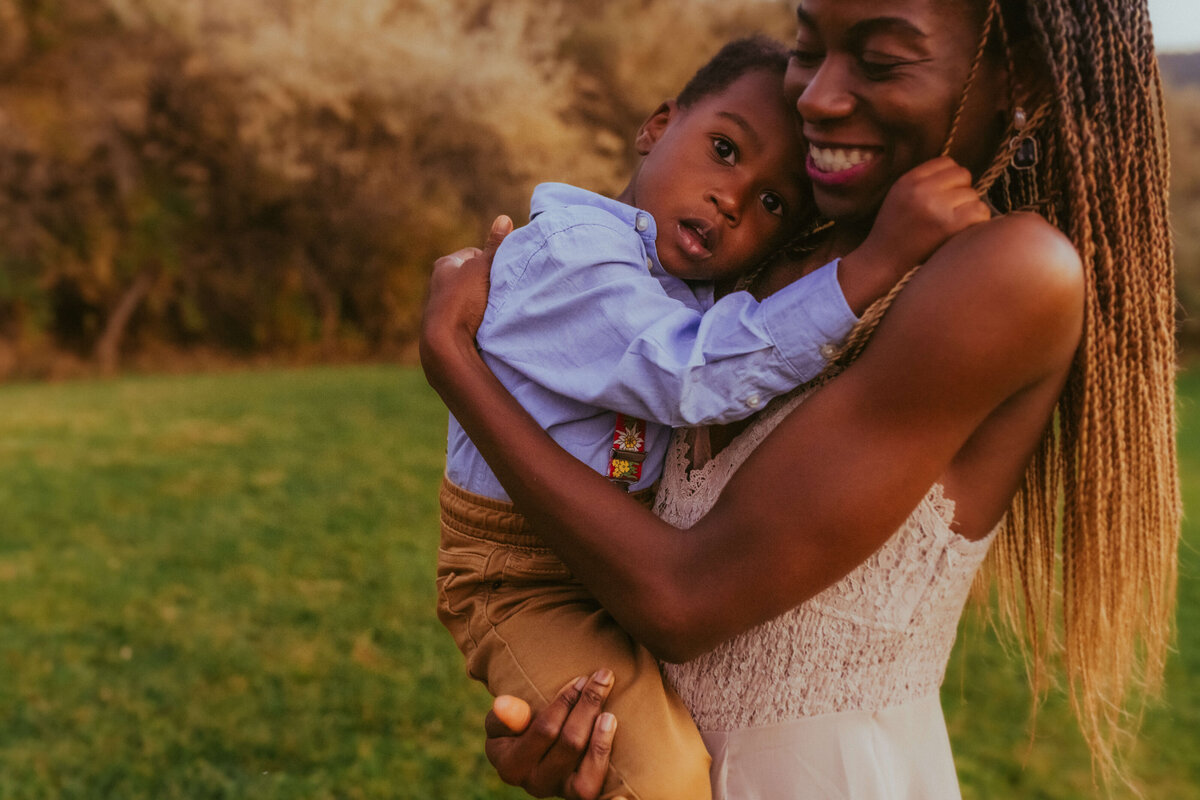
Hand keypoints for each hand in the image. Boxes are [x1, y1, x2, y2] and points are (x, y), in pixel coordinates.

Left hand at [419, 215, 511, 381]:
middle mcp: (439, 283)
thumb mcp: (482, 269)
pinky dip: (479, 317)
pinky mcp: (448, 326)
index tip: (502, 270)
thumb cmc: (462, 301)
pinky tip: (488, 323)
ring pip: (472, 297)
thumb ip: (495, 247)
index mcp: (444, 265)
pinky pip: (469, 315)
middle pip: (473, 276)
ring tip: (497, 307)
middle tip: (503, 288)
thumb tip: (503, 218)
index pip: (474, 253)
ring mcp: (443, 306)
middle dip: (488, 281)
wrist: (445, 344)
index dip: (491, 260)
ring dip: (484, 301)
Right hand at [484, 670, 623, 799]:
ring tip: (610, 715)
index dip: (565, 702)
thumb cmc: (517, 729)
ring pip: (586, 774)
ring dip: (601, 742)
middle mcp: (535, 784)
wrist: (531, 752)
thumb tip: (503, 704)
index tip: (580, 679)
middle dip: (588, 707)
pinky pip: (596, 796)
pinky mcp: (580, 795)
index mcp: (511, 765)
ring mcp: (560, 792)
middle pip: (570, 744)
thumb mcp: (502, 721)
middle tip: (603, 679)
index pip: (545, 729)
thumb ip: (504, 716)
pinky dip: (610, 794)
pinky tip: (622, 785)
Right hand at [839, 157, 990, 313]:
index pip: (946, 162)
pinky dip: (977, 221)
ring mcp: (935, 206)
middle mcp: (920, 190)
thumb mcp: (899, 197)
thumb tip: (958, 174)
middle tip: (951, 211)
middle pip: (963, 175)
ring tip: (953, 224)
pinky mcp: (948, 225)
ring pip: (972, 194)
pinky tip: (963, 231)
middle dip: (961, 191)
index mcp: (907, 180)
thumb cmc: (894, 232)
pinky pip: (979, 211)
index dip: (950, 178)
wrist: (882, 262)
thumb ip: (923, 182)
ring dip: (969, 208)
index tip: (945, 195)